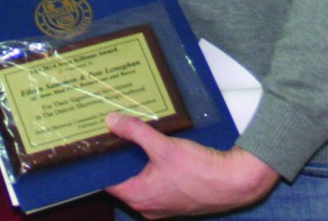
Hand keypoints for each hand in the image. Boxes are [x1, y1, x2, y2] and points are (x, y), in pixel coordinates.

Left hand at [104, 112, 279, 217]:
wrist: (232, 182)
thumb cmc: (197, 169)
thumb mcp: (162, 146)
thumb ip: (135, 132)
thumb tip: (111, 121)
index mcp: (138, 197)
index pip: (107, 180)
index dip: (100, 161)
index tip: (95, 142)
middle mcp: (147, 206)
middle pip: (123, 179)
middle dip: (119, 157)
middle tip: (113, 133)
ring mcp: (161, 205)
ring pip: (140, 179)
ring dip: (137, 161)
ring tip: (132, 136)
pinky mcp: (174, 199)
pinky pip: (155, 182)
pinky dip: (151, 166)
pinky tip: (155, 147)